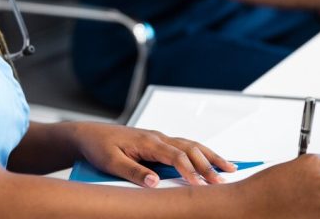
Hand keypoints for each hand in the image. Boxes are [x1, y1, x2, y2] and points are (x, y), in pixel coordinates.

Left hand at [69, 123, 236, 186]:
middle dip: (208, 165)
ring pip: (191, 145)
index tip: (200, 185)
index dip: (189, 171)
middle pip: (190, 149)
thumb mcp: (110, 162)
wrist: (89, 134)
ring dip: (211, 156)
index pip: (176, 156)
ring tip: (230, 168)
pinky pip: (185, 146)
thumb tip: (154, 183)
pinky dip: (201, 153)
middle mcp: (157, 138)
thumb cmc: (99, 147)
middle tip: (224, 180)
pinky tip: (212, 161)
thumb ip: (132, 172)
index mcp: (147, 142)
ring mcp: (159, 139)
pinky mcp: (159, 143)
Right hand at [237, 154, 319, 218]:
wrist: (252, 206)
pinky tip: (300, 212)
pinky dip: (317, 216)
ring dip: (319, 204)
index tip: (317, 178)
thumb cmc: (263, 188)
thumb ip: (304, 171)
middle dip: (319, 190)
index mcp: (313, 163)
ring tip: (298, 204)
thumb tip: (312, 178)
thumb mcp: (286, 169)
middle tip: (301, 194)